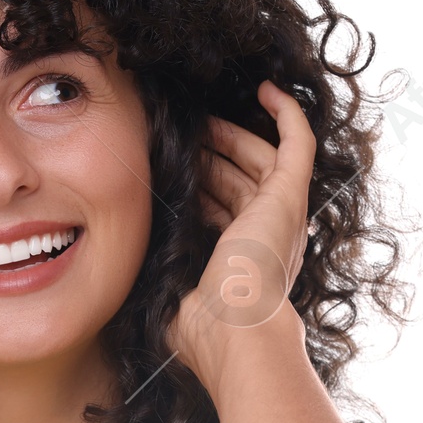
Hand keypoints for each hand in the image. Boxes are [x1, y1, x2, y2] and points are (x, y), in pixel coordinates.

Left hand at [166, 80, 316, 388]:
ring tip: (205, 120)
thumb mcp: (171, 297)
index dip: (204, 190)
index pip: (227, 211)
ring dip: (232, 137)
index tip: (176, 173)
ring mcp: (283, 214)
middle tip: (185, 139)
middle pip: (242, 180)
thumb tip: (125, 266)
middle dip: (214, 158)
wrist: (236, 332)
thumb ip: (159, 276)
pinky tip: (267, 89)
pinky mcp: (290, 195)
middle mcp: (270, 236)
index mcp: (247, 261)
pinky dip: (286, 113)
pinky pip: (297, 141)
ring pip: (261, 159)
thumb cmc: (203, 330)